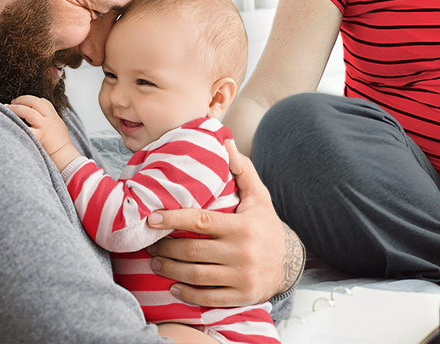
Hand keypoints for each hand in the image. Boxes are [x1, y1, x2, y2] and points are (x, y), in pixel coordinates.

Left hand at [6, 95, 79, 170]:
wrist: (65, 157)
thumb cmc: (60, 145)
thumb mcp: (59, 127)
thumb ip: (50, 120)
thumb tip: (37, 116)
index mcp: (55, 117)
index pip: (44, 102)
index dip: (32, 99)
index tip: (23, 101)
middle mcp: (50, 120)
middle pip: (35, 102)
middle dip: (22, 99)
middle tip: (13, 102)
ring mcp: (45, 127)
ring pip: (29, 111)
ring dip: (16, 108)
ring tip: (7, 107)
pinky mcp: (39, 137)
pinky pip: (25, 127)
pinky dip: (15, 123)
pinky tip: (8, 121)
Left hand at [146, 140, 304, 306]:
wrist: (289, 263)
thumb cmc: (266, 226)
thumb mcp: (259, 197)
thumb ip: (242, 170)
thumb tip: (226, 143)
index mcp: (244, 226)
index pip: (201, 221)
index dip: (173, 219)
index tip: (151, 218)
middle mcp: (243, 252)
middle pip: (193, 251)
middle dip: (166, 248)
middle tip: (150, 244)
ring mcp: (242, 276)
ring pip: (195, 275)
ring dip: (170, 269)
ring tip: (156, 263)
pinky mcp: (241, 295)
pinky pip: (207, 297)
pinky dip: (186, 293)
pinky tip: (173, 287)